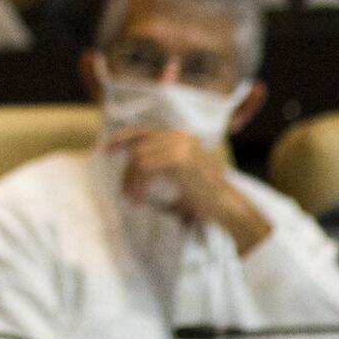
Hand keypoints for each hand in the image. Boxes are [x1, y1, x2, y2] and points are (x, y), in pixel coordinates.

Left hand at [106, 126, 271, 252]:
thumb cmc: (206, 195)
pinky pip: (145, 169)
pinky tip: (139, 199)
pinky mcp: (179, 161)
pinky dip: (137, 185)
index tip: (107, 149)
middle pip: (138, 148)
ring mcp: (181, 147)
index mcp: (181, 137)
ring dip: (130, 181)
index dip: (123, 138)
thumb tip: (131, 160)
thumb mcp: (182, 173)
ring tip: (132, 199)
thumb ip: (161, 161)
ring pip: (139, 159)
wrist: (231, 207)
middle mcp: (181, 137)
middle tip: (126, 192)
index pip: (144, 131)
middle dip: (127, 171)